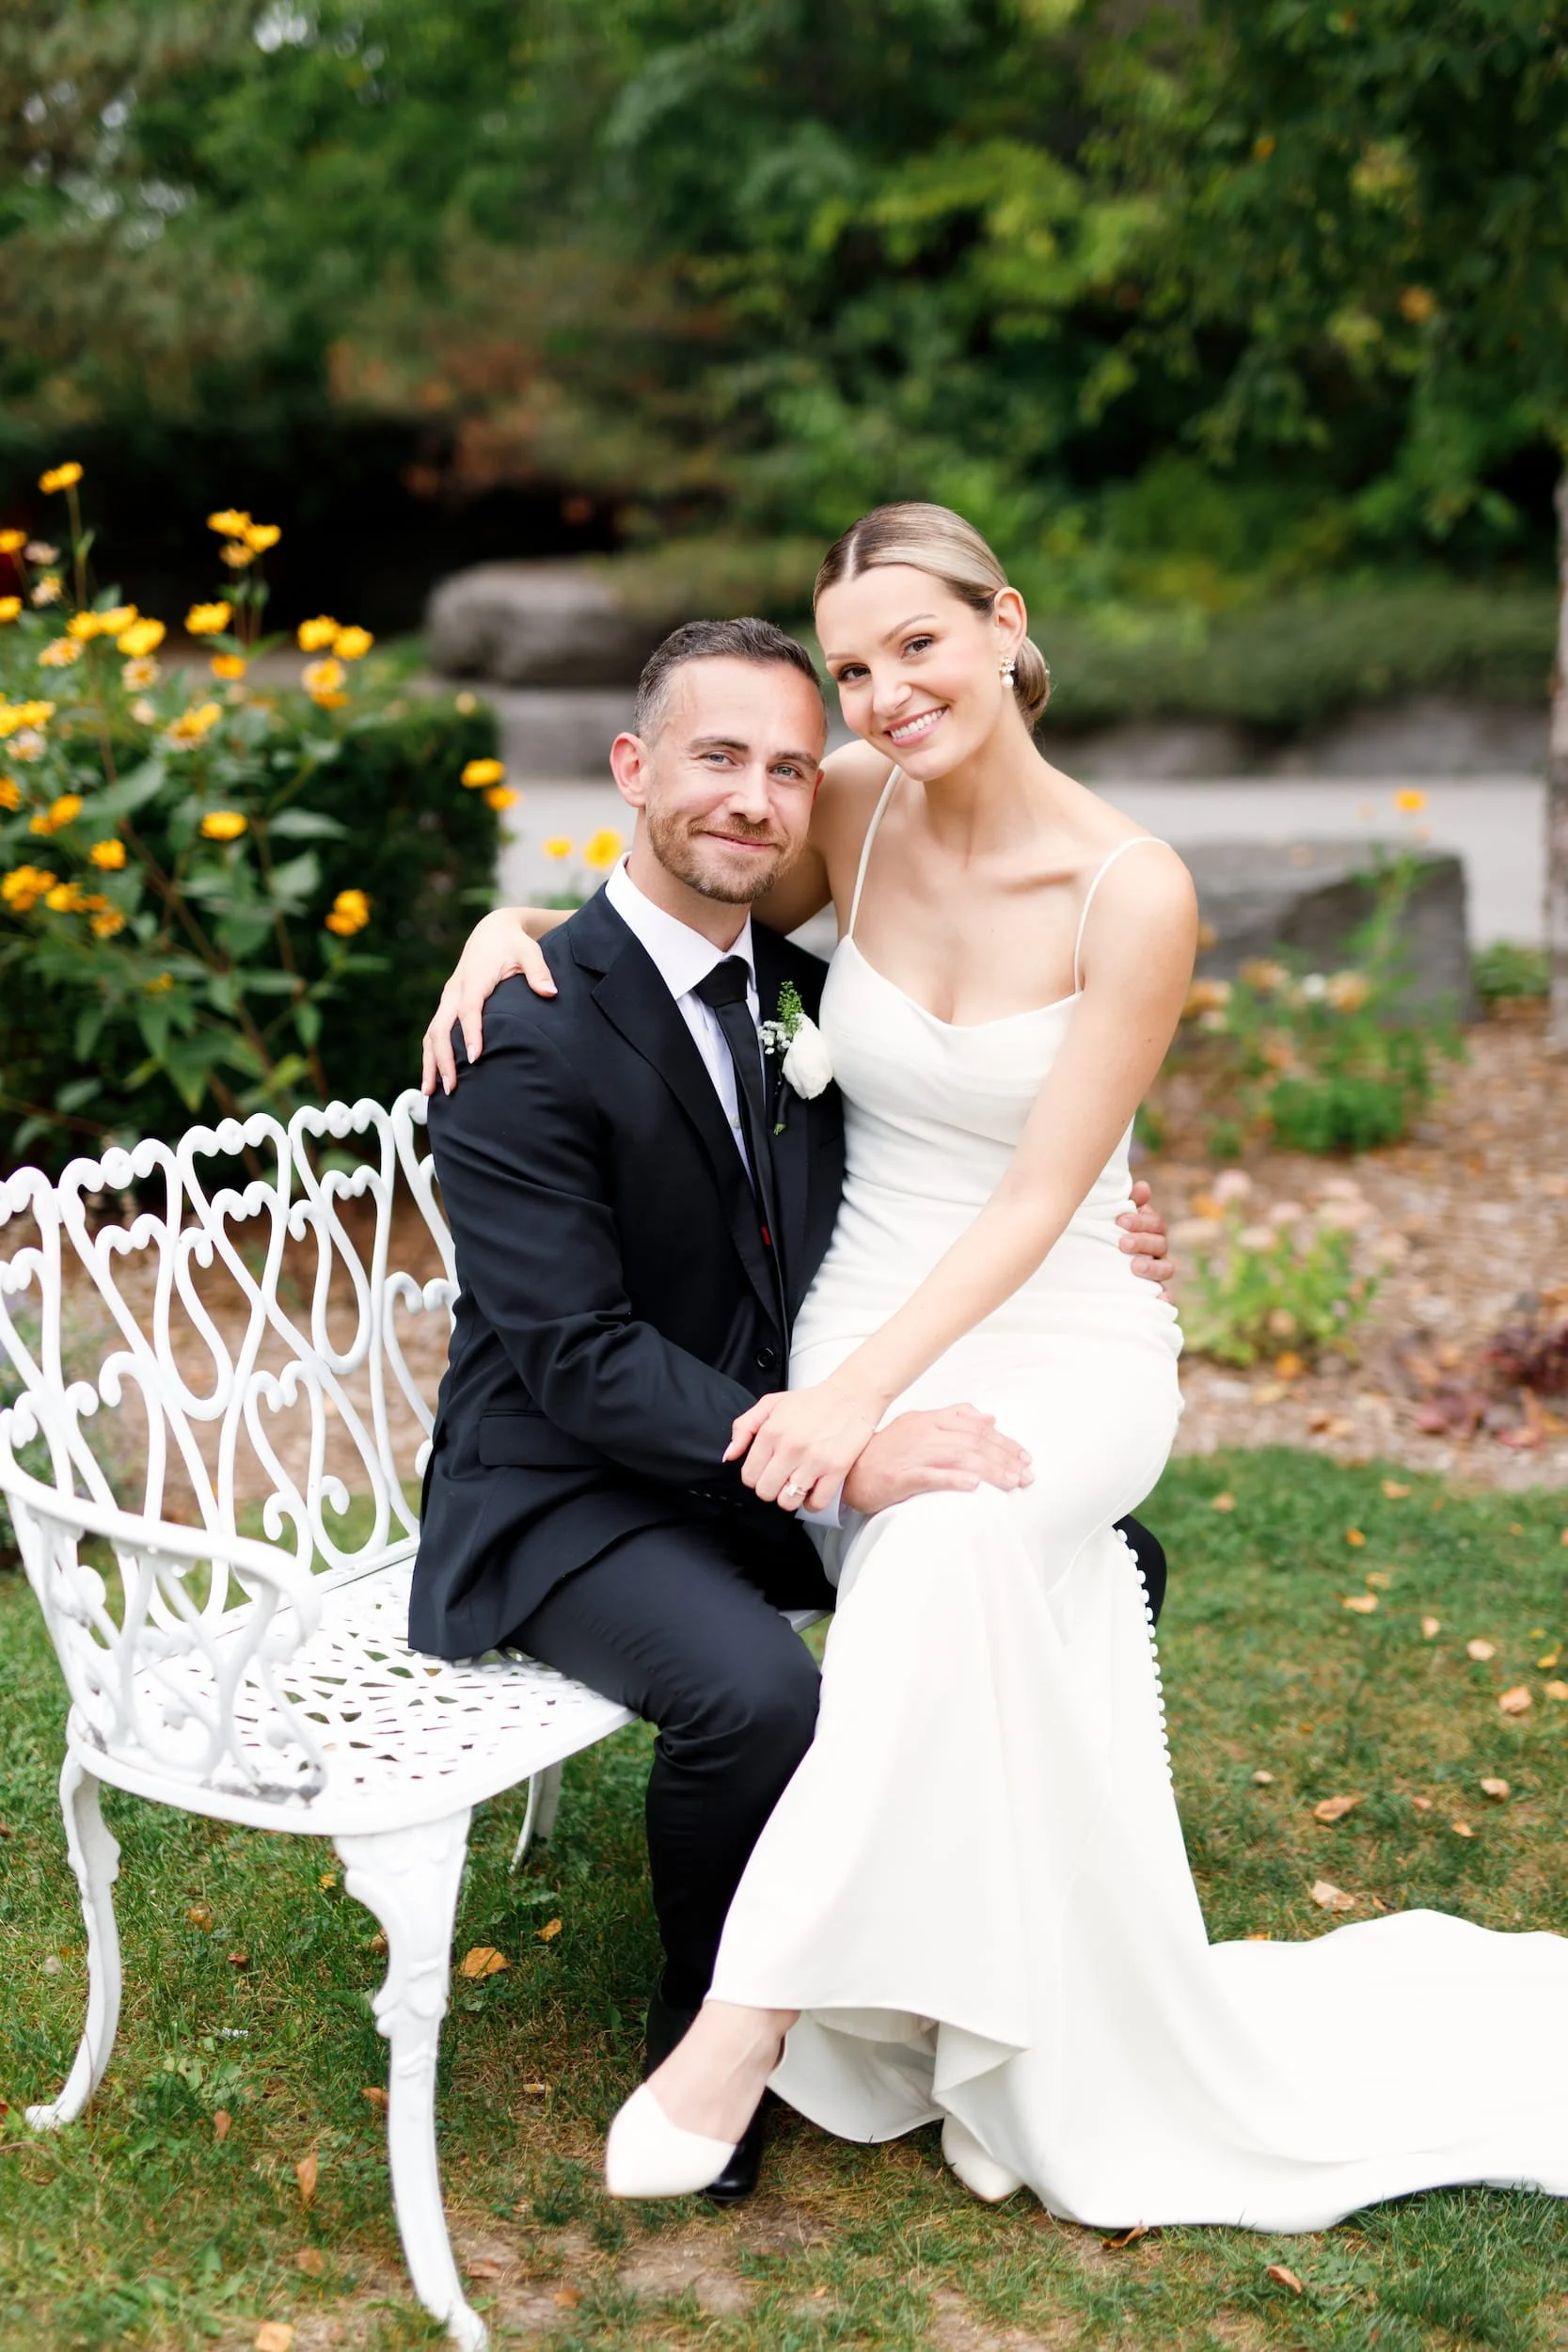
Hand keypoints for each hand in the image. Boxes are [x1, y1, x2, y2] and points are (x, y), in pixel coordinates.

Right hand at [420, 909, 557, 1094]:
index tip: (474, 1058)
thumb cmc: (513, 945)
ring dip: (430, 1063)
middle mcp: (455, 991)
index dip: (470, 1034)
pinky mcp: (447, 1006)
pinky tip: (432, 1079)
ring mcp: (448, 1000)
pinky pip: (433, 1034)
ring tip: (431, 1092)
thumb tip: (550, 992)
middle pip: (441, 1028)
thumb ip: (539, 971)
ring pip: (432, 1034)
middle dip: (443, 1059)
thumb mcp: (529, 952)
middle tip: (451, 1087)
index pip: (469, 1010)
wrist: (491, 932)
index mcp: (474, 979)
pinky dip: (431, 1056)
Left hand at [725, 1381, 883, 1512]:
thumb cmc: (811, 1402)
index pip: (749, 1475)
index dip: (754, 1477)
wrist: (850, 1396)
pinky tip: (812, 1489)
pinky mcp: (836, 1470)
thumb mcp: (770, 1404)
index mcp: (772, 1432)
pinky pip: (816, 1503)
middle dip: (770, 1488)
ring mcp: (814, 1460)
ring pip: (788, 1501)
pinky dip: (812, 1502)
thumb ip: (744, 1427)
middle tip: (779, 1478)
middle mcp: (791, 1447)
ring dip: (790, 1497)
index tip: (764, 1471)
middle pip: (765, 1492)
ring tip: (795, 1484)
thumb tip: (730, 1455)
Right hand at [842, 1405, 1032, 1515]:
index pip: (975, 1428)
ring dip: (990, 1470)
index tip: (1024, 1457)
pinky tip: (973, 1485)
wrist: (849, 1472)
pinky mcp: (901, 1477)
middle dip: (1005, 1459)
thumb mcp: (918, 1426)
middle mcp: (924, 1433)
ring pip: (959, 1458)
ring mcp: (912, 1454)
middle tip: (1027, 1475)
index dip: (1004, 1442)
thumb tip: (989, 1417)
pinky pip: (930, 1476)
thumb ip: (953, 1418)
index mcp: (929, 1420)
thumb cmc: (885, 1452)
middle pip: (973, 1442)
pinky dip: (953, 1479)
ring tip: (1012, 1482)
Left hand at [1118, 1179, 1173, 1292]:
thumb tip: (1142, 1187)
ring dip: (1153, 1267)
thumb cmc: (1108, 1233)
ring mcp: (1157, 1271)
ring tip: (1135, 1267)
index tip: (1120, 1220)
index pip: (1155, 1224)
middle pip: (1160, 1244)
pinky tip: (1160, 1300)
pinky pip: (1165, 1295)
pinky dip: (1166, 1298)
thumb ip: (1129, 1202)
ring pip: (1167, 1268)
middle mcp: (1157, 1251)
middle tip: (1122, 1243)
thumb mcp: (1116, 1217)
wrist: (1093, 1264)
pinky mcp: (1153, 1292)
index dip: (1141, 1220)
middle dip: (1142, 1242)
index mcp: (1150, 1231)